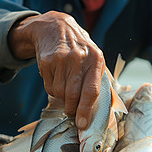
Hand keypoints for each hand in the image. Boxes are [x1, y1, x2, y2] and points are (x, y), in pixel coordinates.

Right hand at [8, 11, 104, 129]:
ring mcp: (61, 59)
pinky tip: (57, 77)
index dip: (85, 110)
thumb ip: (100, 81)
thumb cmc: (81, 50)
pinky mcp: (46, 61)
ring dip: (62, 97)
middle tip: (72, 111)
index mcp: (96, 59)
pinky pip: (48, 87)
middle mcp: (79, 59)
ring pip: (59, 94)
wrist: (56, 27)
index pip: (91, 91)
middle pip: (73, 96)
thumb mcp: (95, 59)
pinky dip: (52, 88)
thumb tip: (104, 110)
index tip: (82, 124)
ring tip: (65, 85)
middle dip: (72, 109)